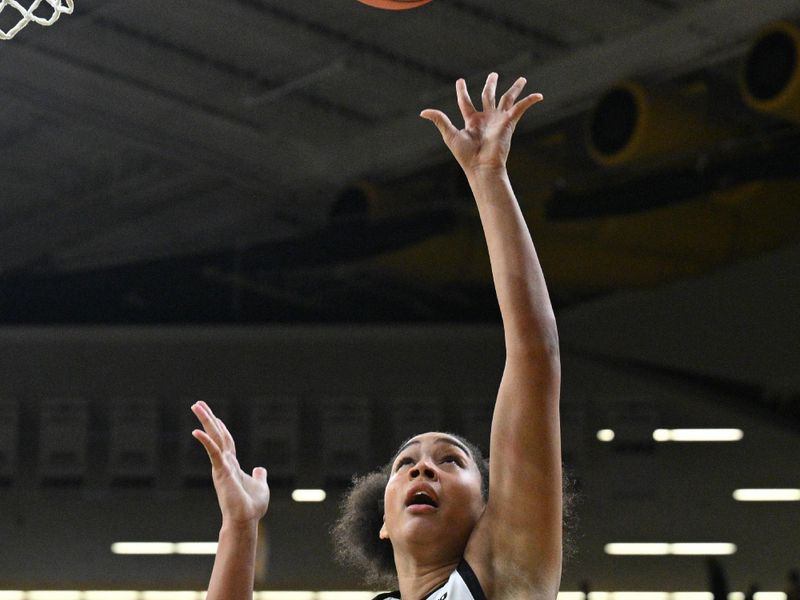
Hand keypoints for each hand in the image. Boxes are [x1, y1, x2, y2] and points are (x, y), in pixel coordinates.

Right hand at [191, 401, 269, 525]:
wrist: (246, 520)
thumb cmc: (252, 507)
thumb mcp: (260, 486)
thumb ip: (259, 476)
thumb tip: (260, 469)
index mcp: (232, 465)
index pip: (226, 440)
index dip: (221, 427)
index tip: (215, 416)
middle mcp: (224, 463)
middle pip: (216, 435)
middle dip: (208, 418)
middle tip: (197, 404)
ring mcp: (221, 466)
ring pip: (213, 438)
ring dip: (206, 421)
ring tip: (196, 406)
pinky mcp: (221, 472)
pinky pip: (213, 453)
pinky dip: (206, 442)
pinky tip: (197, 431)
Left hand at [420, 72, 541, 174]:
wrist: (482, 167)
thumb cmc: (466, 155)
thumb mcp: (450, 134)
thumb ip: (439, 120)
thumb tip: (423, 112)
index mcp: (472, 121)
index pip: (466, 102)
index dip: (462, 91)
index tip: (460, 81)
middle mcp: (486, 119)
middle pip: (489, 97)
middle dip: (491, 85)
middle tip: (493, 75)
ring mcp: (499, 120)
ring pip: (507, 99)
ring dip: (515, 88)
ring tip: (522, 79)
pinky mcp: (510, 122)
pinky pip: (521, 108)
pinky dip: (530, 101)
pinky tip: (539, 95)